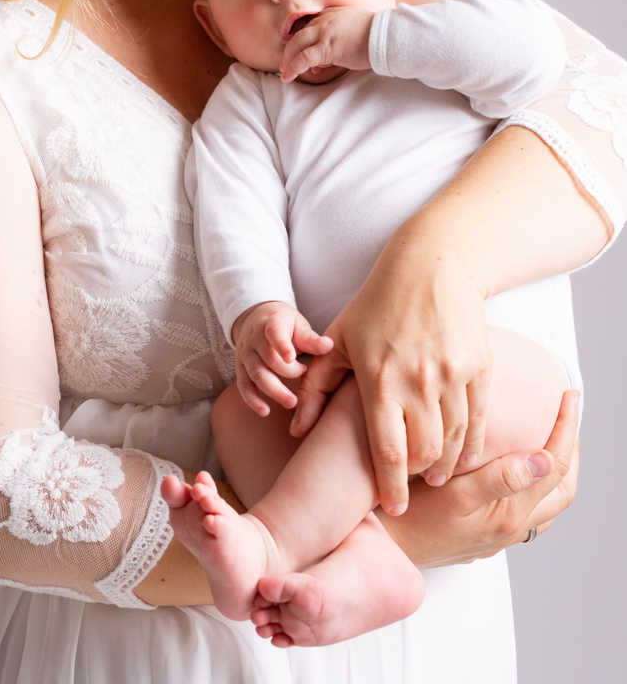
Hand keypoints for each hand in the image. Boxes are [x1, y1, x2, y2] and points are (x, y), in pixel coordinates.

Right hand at [232, 301, 332, 415]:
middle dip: (287, 373)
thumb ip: (310, 338)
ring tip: (291, 403)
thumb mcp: (298, 325)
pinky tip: (265, 412)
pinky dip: (252, 400)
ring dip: (273, 391)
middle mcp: (254, 339)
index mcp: (271, 323)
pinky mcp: (241, 368)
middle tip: (306, 379)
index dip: (281, 345)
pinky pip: (244, 385)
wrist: (256, 317)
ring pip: (257, 375)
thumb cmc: (284, 323)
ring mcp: (246, 354)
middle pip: (268, 359)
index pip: (274, 332)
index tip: (292, 358)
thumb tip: (328, 346)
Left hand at [280, 7, 374, 82]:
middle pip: (299, 34)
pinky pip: (303, 58)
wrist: (386, 36)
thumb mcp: (356, 29)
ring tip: (285, 71)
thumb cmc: (377, 35)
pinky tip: (289, 76)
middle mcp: (325, 20)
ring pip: (296, 44)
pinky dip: (294, 68)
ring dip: (288, 59)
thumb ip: (340, 39)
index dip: (303, 39)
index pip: (311, 24)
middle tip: (286, 61)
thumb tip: (327, 59)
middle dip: (290, 48)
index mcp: (333, 13)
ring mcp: (324, 33)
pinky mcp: (326, 48)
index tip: (299, 48)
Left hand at [293, 220, 492, 514]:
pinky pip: (479, 420)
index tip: (391, 509)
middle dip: (418, 478)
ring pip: (455, 442)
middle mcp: (418, 381)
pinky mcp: (479, 367)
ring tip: (435, 476)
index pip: (388, 452)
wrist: (431, 266)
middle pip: (425, 454)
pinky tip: (462, 457)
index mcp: (379, 380)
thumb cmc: (378, 303)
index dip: (390, 488)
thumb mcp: (338, 340)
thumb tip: (295, 430)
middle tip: (410, 486)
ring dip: (446, 466)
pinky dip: (472, 445)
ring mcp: (452, 375)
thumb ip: (316, 387)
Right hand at [378, 390, 579, 566]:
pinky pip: (528, 509)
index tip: (569, 399)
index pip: (554, 467)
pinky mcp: (486, 534)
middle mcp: (511, 528)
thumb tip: (544, 460)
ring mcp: (500, 534)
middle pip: (562, 489)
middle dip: (570, 450)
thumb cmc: (412, 519)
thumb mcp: (455, 495)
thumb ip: (502, 478)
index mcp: (510, 514)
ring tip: (549, 439)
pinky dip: (536, 485)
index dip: (566, 429)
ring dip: (556, 471)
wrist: (385, 548)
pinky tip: (518, 470)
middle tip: (566, 417)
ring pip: (547, 503)